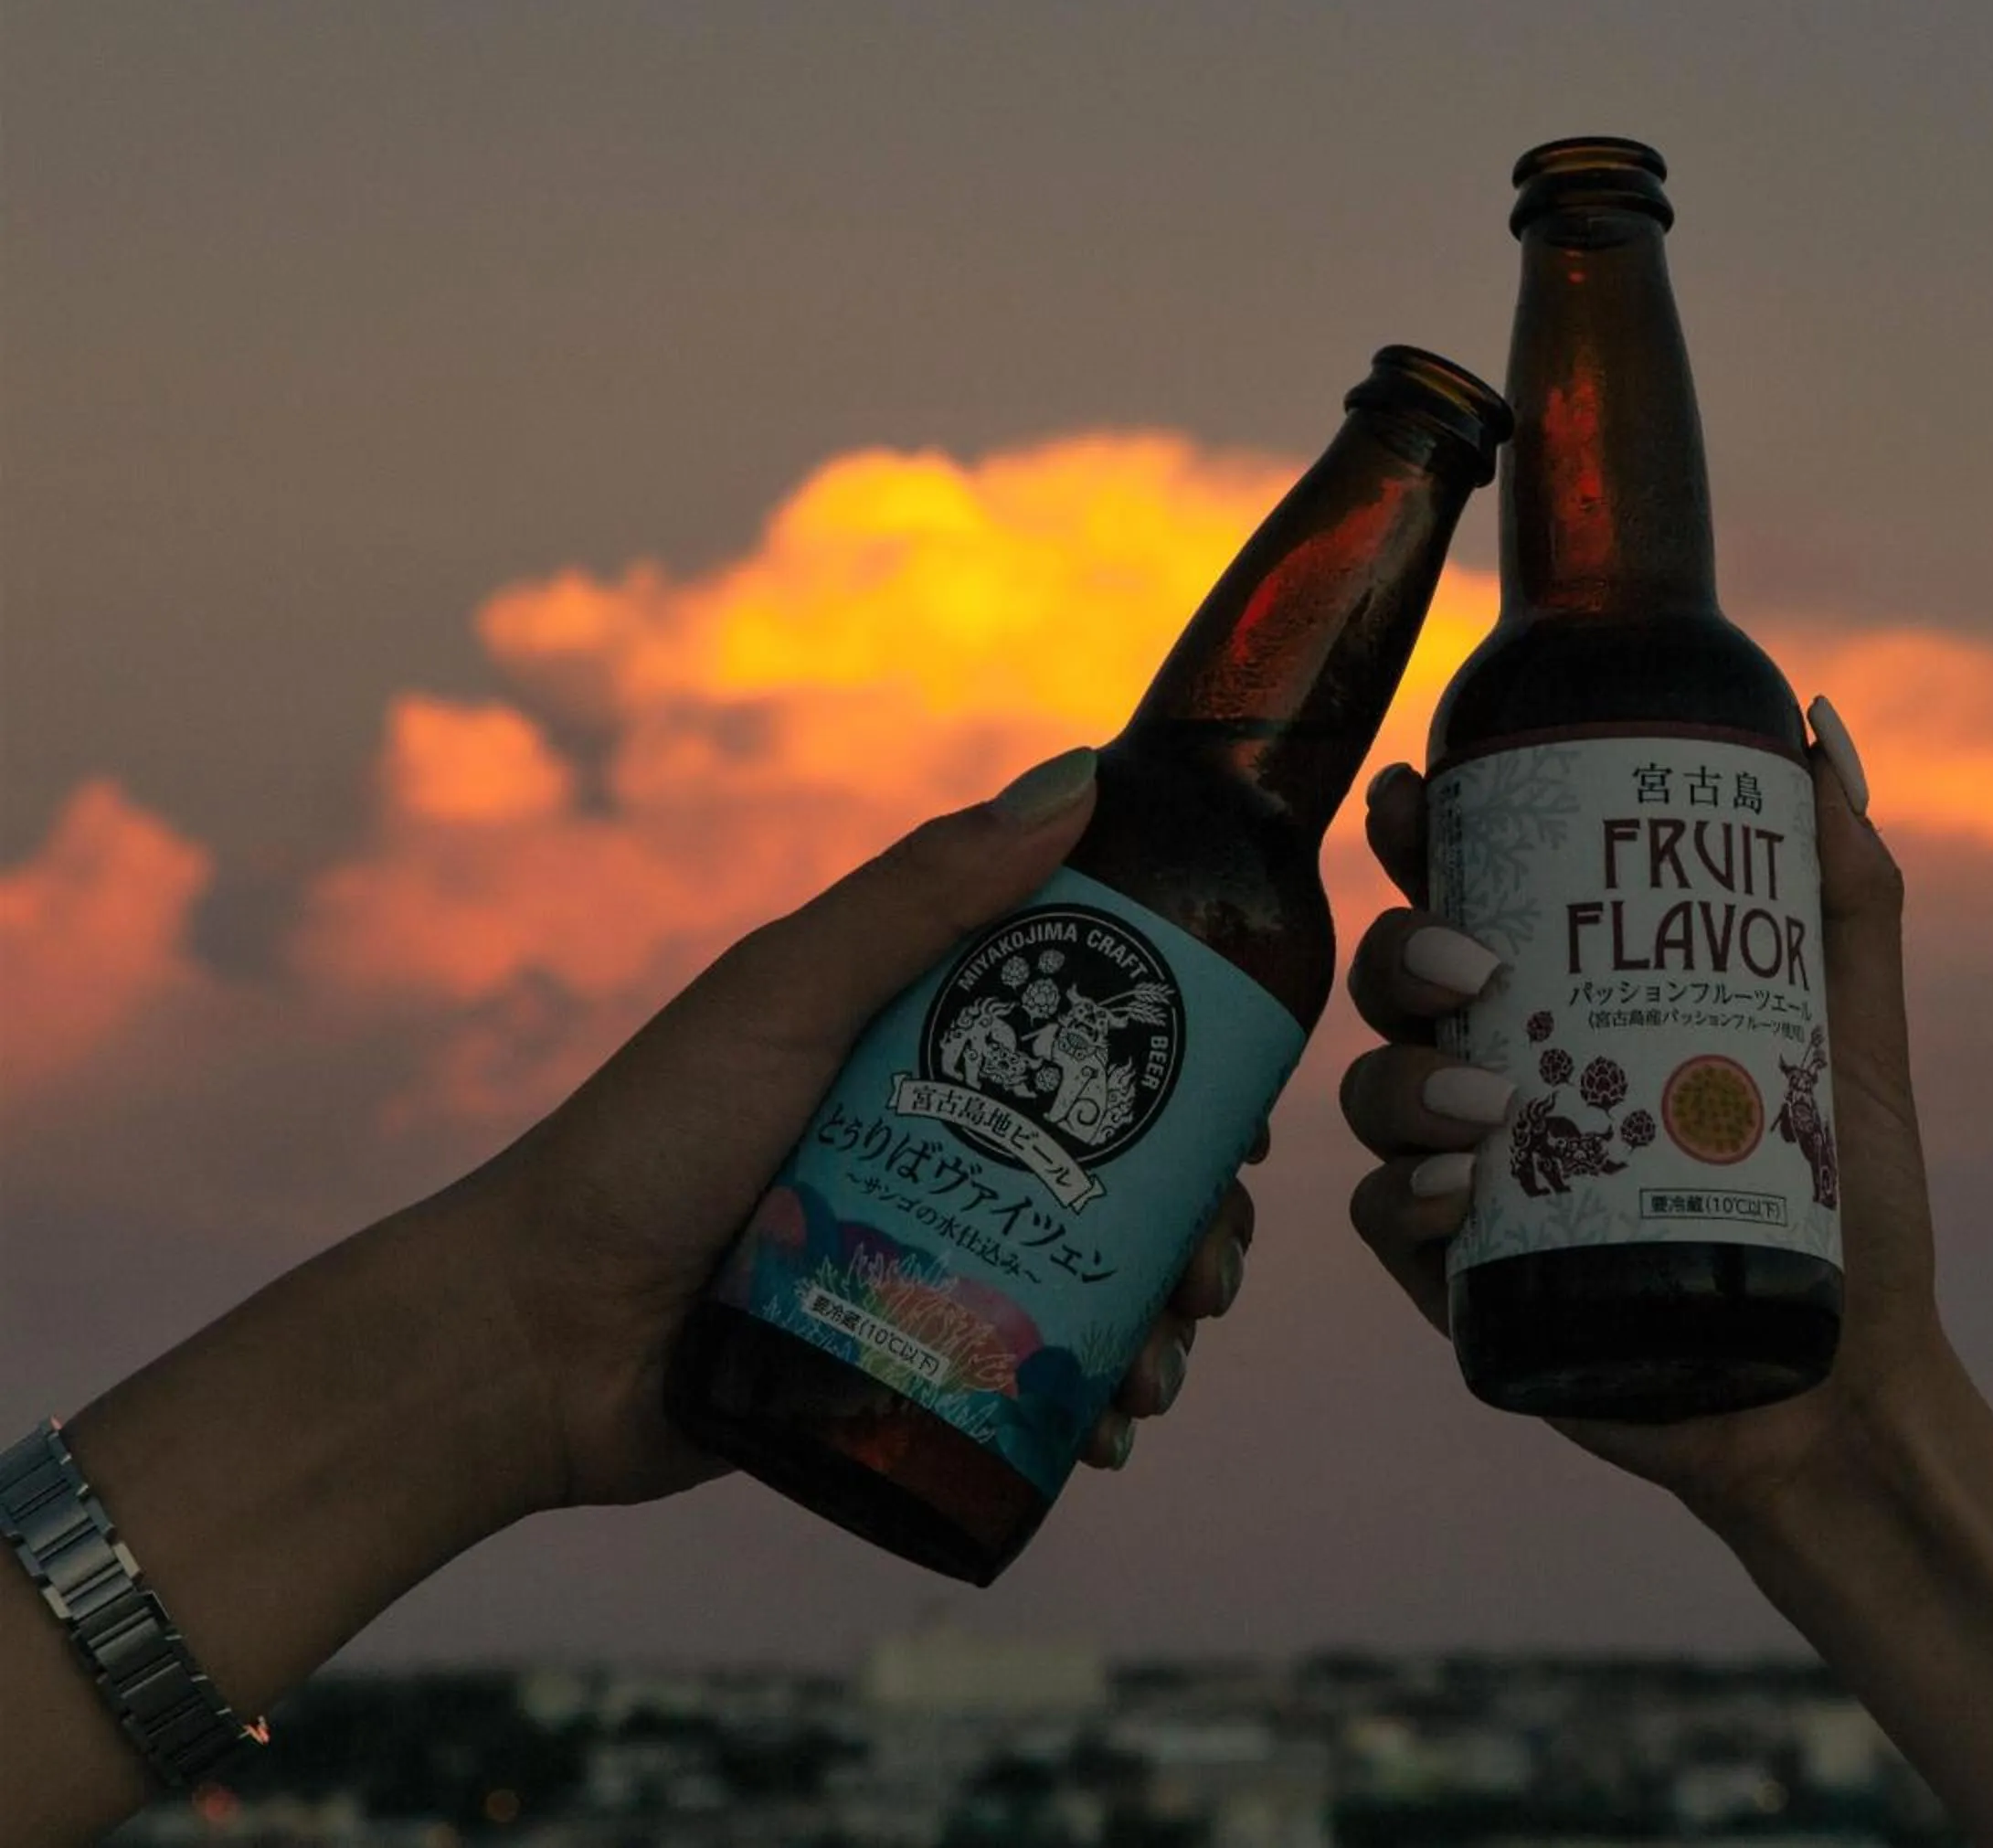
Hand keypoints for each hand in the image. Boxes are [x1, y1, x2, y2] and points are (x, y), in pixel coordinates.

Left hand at [458, 748, 1257, 1510]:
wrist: (530, 1343)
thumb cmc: (639, 1145)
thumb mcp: (784, 998)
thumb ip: (918, 894)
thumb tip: (1078, 781)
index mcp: (922, 1036)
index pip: (1091, 1029)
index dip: (1188, 1062)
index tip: (1244, 1106)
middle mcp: (940, 1138)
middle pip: (1119, 1163)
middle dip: (1193, 1216)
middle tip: (1213, 1266)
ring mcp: (927, 1252)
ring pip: (1091, 1275)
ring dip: (1159, 1316)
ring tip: (1163, 1368)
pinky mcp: (906, 1358)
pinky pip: (1028, 1373)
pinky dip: (1088, 1397)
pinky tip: (1114, 1430)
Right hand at [1340, 701, 1947, 1531]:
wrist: (1850, 1386)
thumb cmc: (1852, 1203)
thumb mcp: (1854, 1031)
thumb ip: (1843, 887)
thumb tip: (1816, 721)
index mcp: (1569, 1002)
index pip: (1467, 894)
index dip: (1419, 836)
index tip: (1421, 792)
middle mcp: (1501, 1074)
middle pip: (1395, 978)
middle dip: (1400, 946)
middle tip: (1470, 960)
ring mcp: (1472, 1178)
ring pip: (1372, 1089)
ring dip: (1403, 1077)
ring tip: (1494, 1102)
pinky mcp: (1462, 1282)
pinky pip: (1383, 1218)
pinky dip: (1405, 1192)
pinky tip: (1462, 1189)